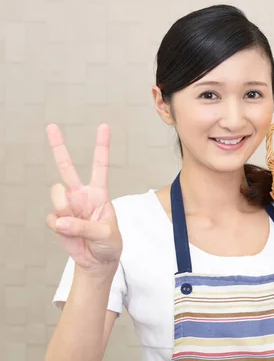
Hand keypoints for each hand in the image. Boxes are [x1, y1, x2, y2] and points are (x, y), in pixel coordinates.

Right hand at [46, 124, 122, 278]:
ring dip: (65, 209)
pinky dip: (60, 227)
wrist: (97, 260)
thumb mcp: (106, 236)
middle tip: (51, 126)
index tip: (103, 127)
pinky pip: (52, 218)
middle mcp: (81, 194)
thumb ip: (84, 227)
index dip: (101, 146)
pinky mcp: (56, 219)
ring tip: (77, 225)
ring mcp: (68, 205)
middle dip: (58, 146)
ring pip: (57, 195)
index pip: (100, 166)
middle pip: (67, 167)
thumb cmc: (109, 244)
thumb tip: (60, 222)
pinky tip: (69, 232)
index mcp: (99, 193)